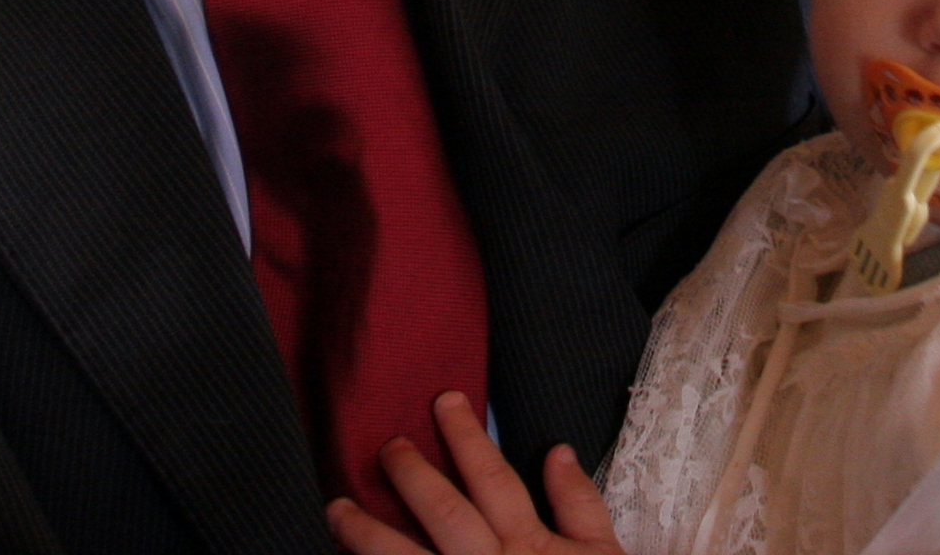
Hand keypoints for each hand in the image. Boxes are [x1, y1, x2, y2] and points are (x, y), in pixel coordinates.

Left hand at [327, 391, 627, 554]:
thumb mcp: (602, 554)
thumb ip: (578, 504)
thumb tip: (558, 452)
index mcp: (526, 543)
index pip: (491, 477)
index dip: (466, 436)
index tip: (445, 400)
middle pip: (444, 511)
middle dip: (411, 475)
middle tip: (387, 446)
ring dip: (367, 534)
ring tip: (337, 510)